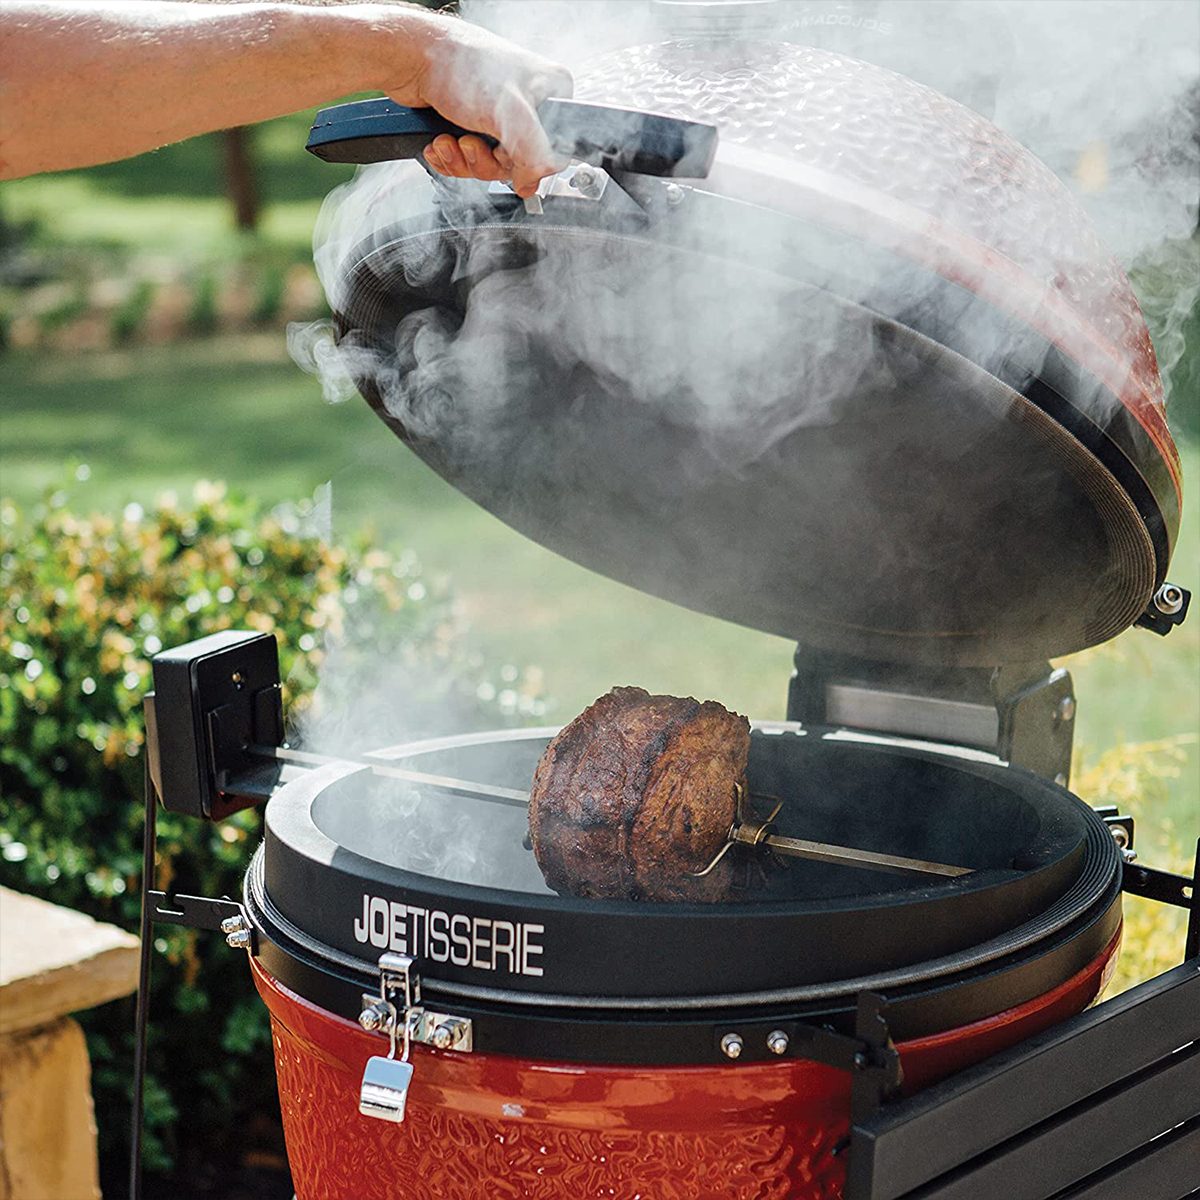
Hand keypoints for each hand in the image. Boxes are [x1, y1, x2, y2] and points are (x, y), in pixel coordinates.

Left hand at [379, 12, 573, 197]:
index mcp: (548, 93)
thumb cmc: (461, 66)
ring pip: (489, 164)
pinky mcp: (470, 122)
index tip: (504, 156)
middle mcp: (525, 104)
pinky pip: (467, 159)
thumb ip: (533, 153)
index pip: (553, 151)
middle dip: (485, 161)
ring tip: (449, 140)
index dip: (526, 163)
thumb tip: (532, 183)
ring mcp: (497, 114)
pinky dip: (451, 158)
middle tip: (469, 143)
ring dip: (464, 160)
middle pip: (516, 163)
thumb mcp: (510, 113)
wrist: (412, 56)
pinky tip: (440, 142)